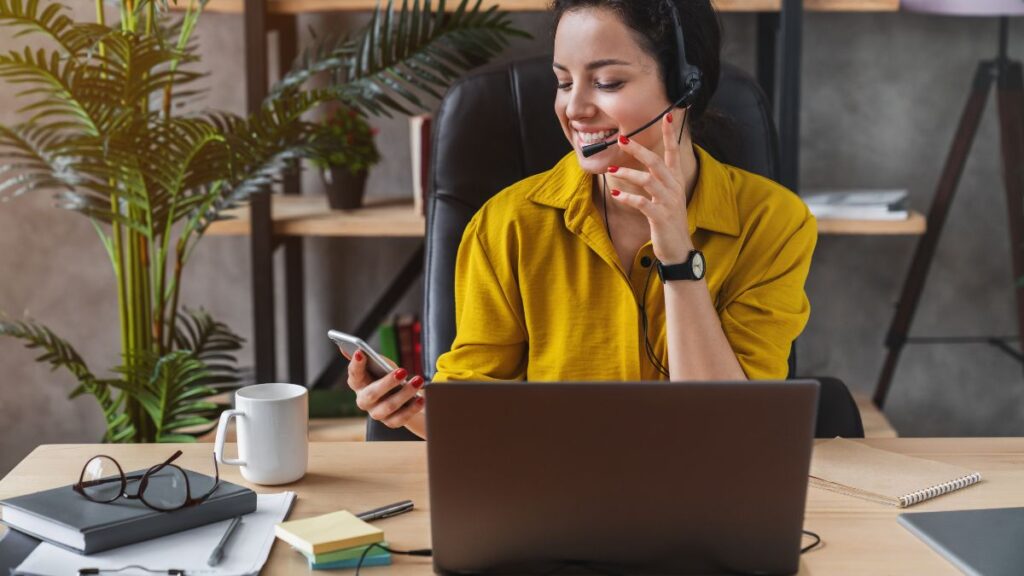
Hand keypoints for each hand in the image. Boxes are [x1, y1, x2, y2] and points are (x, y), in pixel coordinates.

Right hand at [346, 350, 424, 428]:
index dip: (355, 364)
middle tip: (403, 371)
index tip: (360, 352)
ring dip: (405, 394)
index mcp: (358, 384)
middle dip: (387, 382)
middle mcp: (364, 400)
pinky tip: (421, 398)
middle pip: (372, 394)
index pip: (354, 374)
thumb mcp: (380, 365)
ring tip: (418, 381)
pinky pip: (401, 418)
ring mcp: (376, 413)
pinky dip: (412, 408)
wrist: (401, 396)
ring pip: (389, 406)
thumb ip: (371, 358)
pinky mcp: (390, 422)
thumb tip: (356, 348)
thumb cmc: (387, 376)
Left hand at [607, 111, 694, 263]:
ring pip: (648, 180)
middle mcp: (674, 188)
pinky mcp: (660, 217)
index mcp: (676, 181)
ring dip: (628, 173)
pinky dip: (628, 197)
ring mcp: (668, 202)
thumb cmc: (669, 221)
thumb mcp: (667, 198)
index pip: (673, 152)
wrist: (678, 248)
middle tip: (622, 139)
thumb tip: (645, 167)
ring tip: (612, 168)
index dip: (670, 134)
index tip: (666, 116)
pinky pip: (642, 203)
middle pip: (656, 162)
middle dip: (638, 150)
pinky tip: (616, 193)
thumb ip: (658, 181)